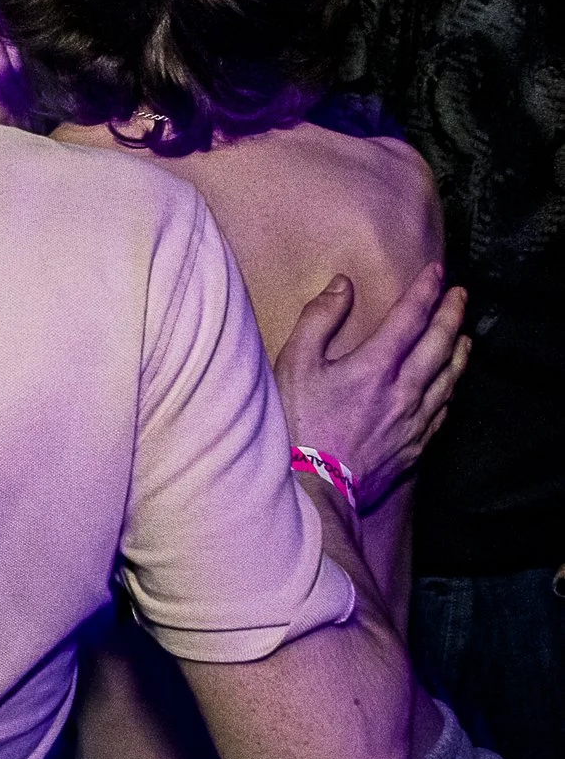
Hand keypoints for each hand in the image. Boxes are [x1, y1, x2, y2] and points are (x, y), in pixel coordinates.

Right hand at [274, 262, 469, 512]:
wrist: (314, 486)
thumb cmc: (298, 423)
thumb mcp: (294, 363)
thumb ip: (319, 319)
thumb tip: (342, 285)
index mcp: (375, 365)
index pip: (410, 317)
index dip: (425, 291)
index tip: (437, 272)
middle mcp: (404, 389)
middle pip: (440, 344)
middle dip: (452, 314)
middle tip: (460, 294)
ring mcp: (414, 420)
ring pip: (449, 378)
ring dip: (459, 351)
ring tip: (465, 336)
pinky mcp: (415, 445)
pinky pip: (443, 410)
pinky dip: (450, 389)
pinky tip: (449, 385)